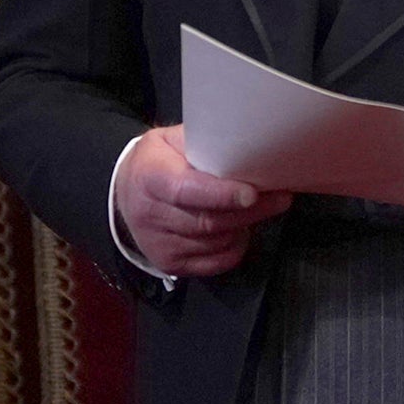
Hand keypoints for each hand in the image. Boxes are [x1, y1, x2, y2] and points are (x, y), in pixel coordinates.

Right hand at [116, 125, 290, 277]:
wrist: (123, 194)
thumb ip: (201, 143)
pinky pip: (215, 262)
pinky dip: (234, 246)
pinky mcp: (169, 263)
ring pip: (215, 242)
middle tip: (280, 197)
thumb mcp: (169, 140)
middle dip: (249, 211)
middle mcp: (150, 214)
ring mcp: (159, 244)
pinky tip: (238, 229)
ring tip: (257, 208)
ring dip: (244, 227)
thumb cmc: (156, 162)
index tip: (251, 192)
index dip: (220, 194)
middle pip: (208, 220)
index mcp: (149, 177)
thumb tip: (246, 145)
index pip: (186, 190)